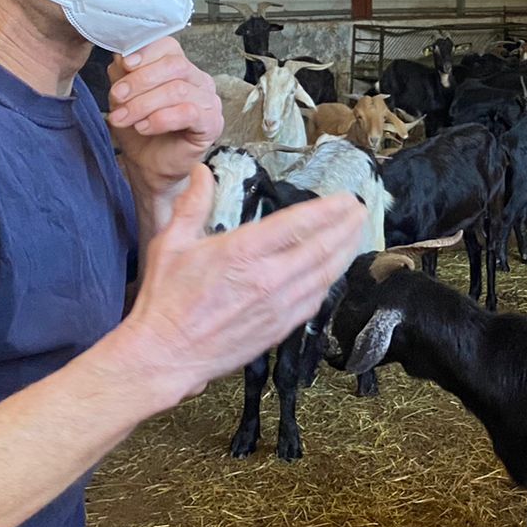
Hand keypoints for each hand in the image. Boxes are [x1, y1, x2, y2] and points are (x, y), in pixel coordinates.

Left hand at [108, 38, 221, 190]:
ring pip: (178, 90)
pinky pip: (188, 114)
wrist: (148, 166)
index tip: (124, 65)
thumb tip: (120, 54)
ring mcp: (209, 102)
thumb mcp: (123, 97)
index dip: (146, 53)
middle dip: (140, 81)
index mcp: (180, 68)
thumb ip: (123, 74)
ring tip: (123, 118)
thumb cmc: (140, 130)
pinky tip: (144, 127)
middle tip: (117, 97)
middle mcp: (199, 80)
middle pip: (174, 65)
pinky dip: (161, 119)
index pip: (169, 46)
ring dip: (144, 104)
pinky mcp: (212, 124)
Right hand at [112, 170, 367, 404]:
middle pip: (322, 248)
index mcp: (243, 252)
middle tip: (361, 211)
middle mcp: (268, 279)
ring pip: (325, 275)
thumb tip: (202, 172)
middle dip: (347, 227)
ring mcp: (278, 306)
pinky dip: (329, 282)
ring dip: (345, 252)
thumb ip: (192, 204)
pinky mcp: (280, 329)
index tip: (346, 198)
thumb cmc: (165, 299)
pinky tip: (334, 272)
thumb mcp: (171, 243)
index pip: (299, 223)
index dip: (328, 209)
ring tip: (356, 235)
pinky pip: (315, 301)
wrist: (166, 354)